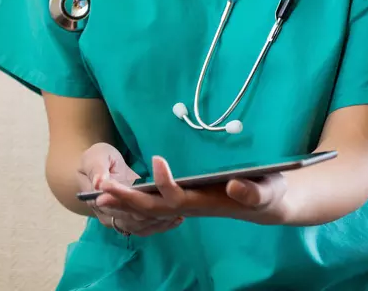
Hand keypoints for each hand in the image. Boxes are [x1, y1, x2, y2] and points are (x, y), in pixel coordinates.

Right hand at [77, 144, 183, 236]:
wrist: (97, 167)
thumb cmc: (96, 159)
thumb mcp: (94, 158)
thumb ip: (97, 170)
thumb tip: (100, 183)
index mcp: (98, 203)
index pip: (117, 209)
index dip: (135, 206)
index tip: (153, 198)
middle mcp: (111, 217)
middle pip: (134, 219)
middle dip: (155, 214)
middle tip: (174, 207)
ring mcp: (123, 219)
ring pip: (143, 225)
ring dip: (161, 221)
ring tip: (179, 212)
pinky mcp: (133, 218)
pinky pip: (148, 227)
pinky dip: (162, 225)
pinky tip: (178, 218)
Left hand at [94, 155, 288, 224]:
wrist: (268, 204)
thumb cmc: (268, 194)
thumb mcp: (267, 192)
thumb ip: (253, 192)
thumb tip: (234, 187)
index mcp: (207, 203)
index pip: (179, 197)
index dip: (166, 182)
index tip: (156, 158)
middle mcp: (191, 207)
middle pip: (154, 208)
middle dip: (128, 199)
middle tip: (103, 188)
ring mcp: (185, 205)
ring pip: (149, 209)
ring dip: (124, 202)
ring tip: (99, 193)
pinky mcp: (184, 200)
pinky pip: (153, 204)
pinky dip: (133, 201)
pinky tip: (118, 195)